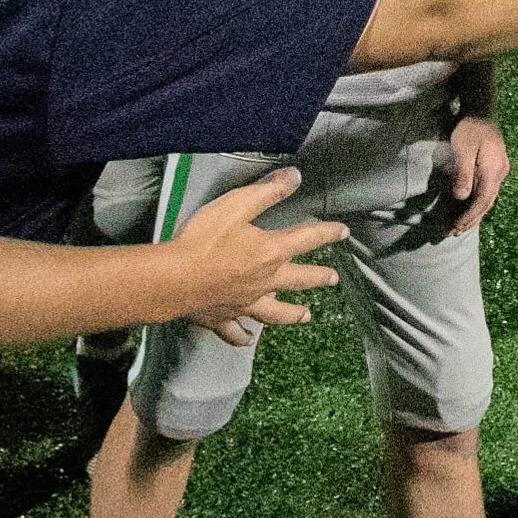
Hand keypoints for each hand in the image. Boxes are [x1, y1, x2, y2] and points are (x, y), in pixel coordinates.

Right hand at [169, 168, 345, 343]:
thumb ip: (267, 191)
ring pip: (275, 313)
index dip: (327, 233)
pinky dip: (243, 337)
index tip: (343, 232)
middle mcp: (263, 281)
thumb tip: (295, 177)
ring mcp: (244, 302)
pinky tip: (248, 340)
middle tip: (333, 278)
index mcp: (270, 252)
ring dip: (292, 314)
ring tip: (306, 316)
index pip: (306, 239)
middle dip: (318, 277)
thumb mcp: (237, 206)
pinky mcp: (221, 317)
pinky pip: (235, 331)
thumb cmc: (203, 240)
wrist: (174, 279)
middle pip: (298, 279)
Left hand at [444, 116, 509, 235]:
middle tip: (454, 233)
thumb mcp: (464, 148)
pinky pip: (487, 191)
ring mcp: (500, 171)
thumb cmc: (470, 127)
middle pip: (487, 203)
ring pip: (489, 198)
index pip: (482, 201)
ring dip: (475, 214)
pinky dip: (478, 203)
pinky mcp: (495, 168)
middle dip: (471, 220)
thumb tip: (461, 197)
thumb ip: (463, 172)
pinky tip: (470, 208)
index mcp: (494, 170)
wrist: (482, 110)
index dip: (469, 216)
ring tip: (461, 226)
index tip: (455, 227)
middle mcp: (500, 173)